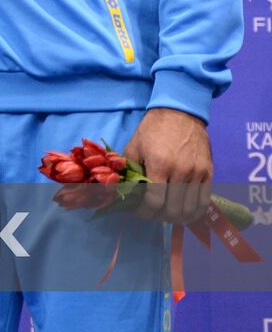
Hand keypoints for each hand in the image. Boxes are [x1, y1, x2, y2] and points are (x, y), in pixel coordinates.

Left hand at [123, 108, 212, 223]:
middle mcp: (181, 171)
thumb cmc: (152, 130)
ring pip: (190, 209)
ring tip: (166, 215)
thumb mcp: (134, 147)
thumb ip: (129, 171)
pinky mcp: (209, 173)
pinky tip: (184, 213)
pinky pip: (204, 201)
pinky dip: (194, 212)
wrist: (180, 113)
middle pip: (173, 209)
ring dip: (177, 218)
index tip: (138, 212)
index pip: (155, 201)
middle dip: (159, 217)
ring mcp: (197, 173)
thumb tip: (122, 193)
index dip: (145, 212)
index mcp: (159, 164)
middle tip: (150, 214)